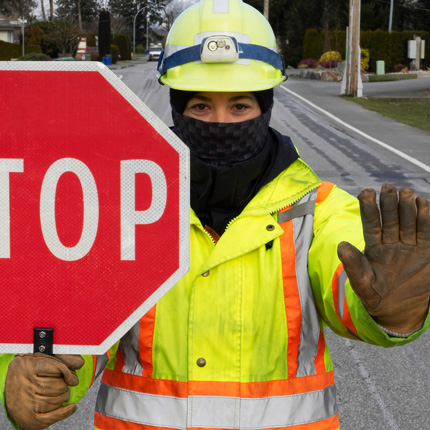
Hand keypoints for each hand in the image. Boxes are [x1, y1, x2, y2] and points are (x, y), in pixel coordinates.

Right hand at [5, 353, 83, 429]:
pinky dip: (65, 412)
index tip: (71, 377)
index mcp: (27, 365)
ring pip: (58, 400)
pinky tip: (71, 407)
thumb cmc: (30, 370)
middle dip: (65, 385)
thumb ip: (63, 357)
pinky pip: (52, 416)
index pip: (58, 368)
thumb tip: (80, 363)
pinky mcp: (28, 418)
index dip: (69, 373)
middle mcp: (24, 384)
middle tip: (61, 384)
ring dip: (64, 396)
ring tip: (60, 393)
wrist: (10, 386)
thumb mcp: (43, 358)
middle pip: (60, 386)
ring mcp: (25, 402)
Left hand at [338, 184, 429, 333]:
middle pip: (390, 219)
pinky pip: (425, 233)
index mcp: (373, 248)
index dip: (368, 208)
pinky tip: (424, 204)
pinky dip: (426, 219)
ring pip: (408, 222)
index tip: (366, 192)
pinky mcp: (426, 252)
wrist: (398, 312)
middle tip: (388, 188)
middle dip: (389, 203)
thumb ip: (353, 265)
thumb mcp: (362, 283)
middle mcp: (391, 243)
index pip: (370, 224)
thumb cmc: (375, 297)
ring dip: (407, 207)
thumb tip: (341, 245)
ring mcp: (409, 246)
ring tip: (406, 192)